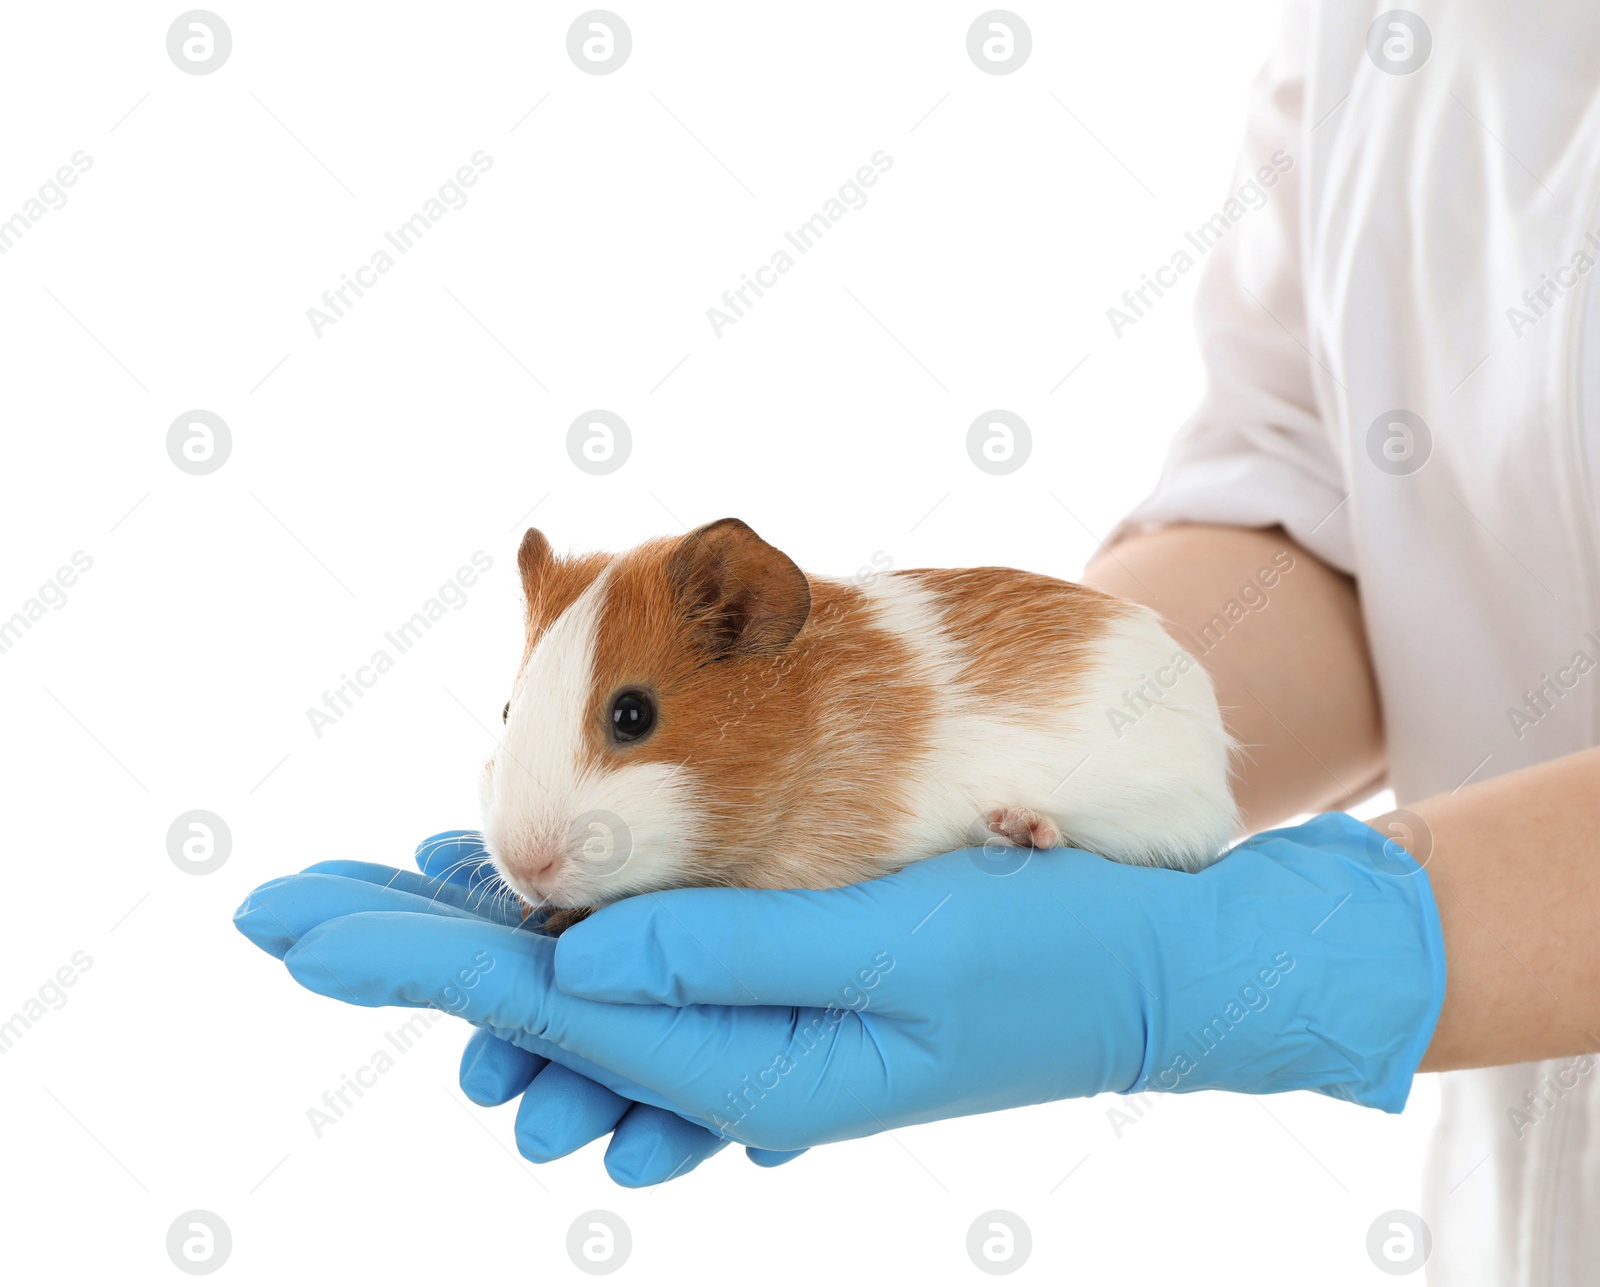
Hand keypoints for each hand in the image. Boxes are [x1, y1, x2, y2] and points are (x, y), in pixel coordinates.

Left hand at [236, 814, 1445, 1152]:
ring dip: (469, 943)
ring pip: (578, 986)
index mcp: (743, 1065)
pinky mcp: (790, 995)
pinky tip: (517, 924)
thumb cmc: (1048, 956)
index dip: (403, 956)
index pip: (535, 1004)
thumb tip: (579, 949)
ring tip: (364, 904)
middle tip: (272, 909)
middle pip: (530, 999)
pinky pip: (648, 973)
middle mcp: (733, 1061)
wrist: (1160, 977)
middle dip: (399, 949)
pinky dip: (564, 940)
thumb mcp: (895, 951)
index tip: (285, 922)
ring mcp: (761, 1033)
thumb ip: (731, 952)